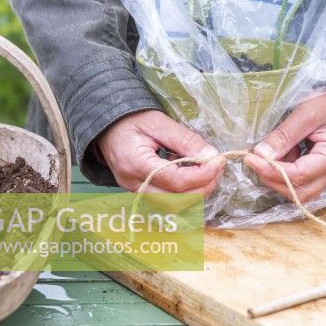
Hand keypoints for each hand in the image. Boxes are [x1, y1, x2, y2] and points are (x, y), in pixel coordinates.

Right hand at [97, 110, 223, 195]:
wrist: (107, 125)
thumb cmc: (131, 119)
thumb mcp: (160, 123)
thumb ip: (186, 140)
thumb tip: (212, 156)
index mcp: (135, 164)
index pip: (175, 181)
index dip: (202, 174)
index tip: (219, 161)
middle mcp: (133, 185)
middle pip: (176, 201)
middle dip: (203, 187)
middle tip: (217, 167)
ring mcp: (135, 192)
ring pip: (173, 206)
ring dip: (195, 192)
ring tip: (206, 170)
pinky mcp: (140, 193)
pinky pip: (167, 201)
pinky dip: (184, 192)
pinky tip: (189, 173)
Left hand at [243, 88, 325, 202]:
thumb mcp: (306, 112)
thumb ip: (284, 135)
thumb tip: (260, 154)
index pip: (299, 175)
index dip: (271, 171)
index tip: (250, 158)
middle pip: (300, 192)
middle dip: (273, 180)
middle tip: (254, 160)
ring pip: (301, 191)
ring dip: (279, 178)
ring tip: (269, 155)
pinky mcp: (324, 171)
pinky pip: (303, 182)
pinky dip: (287, 173)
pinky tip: (283, 153)